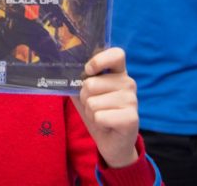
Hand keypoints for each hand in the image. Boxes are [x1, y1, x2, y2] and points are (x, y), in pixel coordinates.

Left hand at [71, 47, 138, 167]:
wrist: (113, 143)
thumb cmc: (98, 113)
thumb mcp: (84, 94)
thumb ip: (78, 80)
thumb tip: (64, 71)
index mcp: (118, 73)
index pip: (117, 54)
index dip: (99, 60)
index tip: (88, 70)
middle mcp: (128, 83)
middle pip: (91, 83)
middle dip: (85, 98)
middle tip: (94, 106)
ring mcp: (132, 100)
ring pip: (93, 102)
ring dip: (91, 112)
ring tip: (101, 116)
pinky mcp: (131, 118)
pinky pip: (99, 116)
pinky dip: (97, 123)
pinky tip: (107, 125)